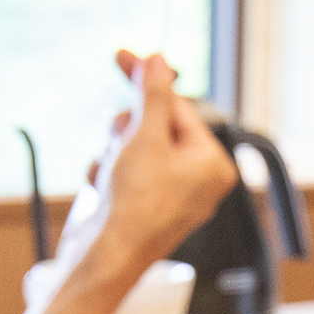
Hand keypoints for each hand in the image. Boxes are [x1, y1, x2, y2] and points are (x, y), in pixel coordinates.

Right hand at [91, 50, 238, 266]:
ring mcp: (170, 196)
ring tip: (109, 172)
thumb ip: (153, 95)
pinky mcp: (142, 207)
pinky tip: (100, 188)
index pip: (180, 108)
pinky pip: (123, 173)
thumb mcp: (145, 137)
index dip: (148, 82)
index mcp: (213, 164)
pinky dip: (107, 174)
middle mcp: (198, 180)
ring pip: (134, 149)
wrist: (105, 257)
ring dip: (113, 153)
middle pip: (156, 128)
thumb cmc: (135, 204)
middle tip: (117, 132)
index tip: (124, 56)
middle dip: (128, 129)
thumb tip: (159, 61)